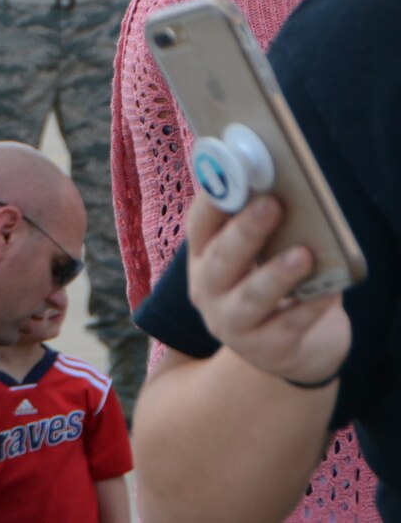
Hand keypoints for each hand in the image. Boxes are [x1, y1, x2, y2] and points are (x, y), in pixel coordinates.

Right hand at [185, 193, 350, 386]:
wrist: (286, 351)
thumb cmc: (275, 289)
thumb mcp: (258, 260)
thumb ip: (266, 233)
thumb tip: (289, 195)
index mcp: (202, 259)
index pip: (198, 226)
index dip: (212, 201)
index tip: (232, 175)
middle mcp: (207, 291)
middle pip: (221, 259)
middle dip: (246, 231)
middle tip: (272, 205)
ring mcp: (232, 324)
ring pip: (251, 297)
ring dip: (276, 274)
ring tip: (303, 255)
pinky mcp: (266, 350)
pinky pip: (290, 325)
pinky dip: (310, 308)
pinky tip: (328, 292)